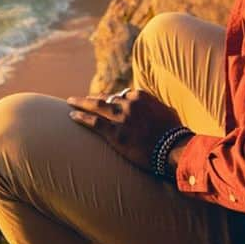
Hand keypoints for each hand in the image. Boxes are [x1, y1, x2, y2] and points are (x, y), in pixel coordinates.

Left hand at [66, 87, 181, 171]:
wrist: (174, 150)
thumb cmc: (174, 133)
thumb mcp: (167, 112)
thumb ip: (156, 106)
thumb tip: (154, 106)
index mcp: (141, 96)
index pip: (122, 94)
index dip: (112, 97)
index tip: (105, 99)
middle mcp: (129, 103)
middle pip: (107, 98)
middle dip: (94, 99)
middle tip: (83, 99)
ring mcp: (120, 117)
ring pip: (96, 106)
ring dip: (81, 102)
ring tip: (70, 101)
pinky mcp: (114, 133)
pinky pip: (93, 122)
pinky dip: (81, 117)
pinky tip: (72, 116)